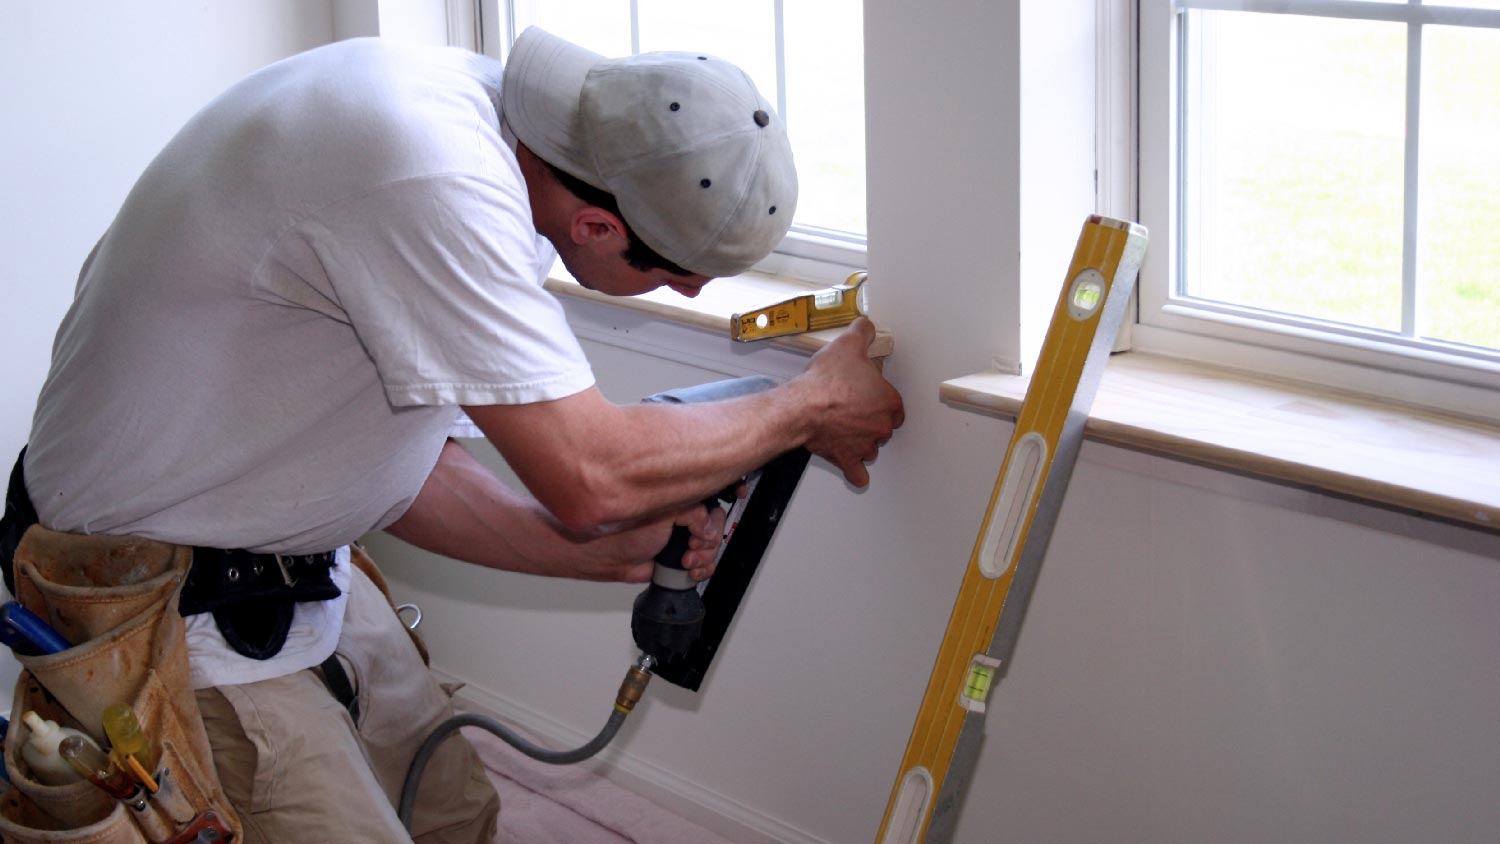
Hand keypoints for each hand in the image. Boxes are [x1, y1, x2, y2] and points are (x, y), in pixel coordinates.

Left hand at [570, 500, 729, 582]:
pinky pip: (706, 563)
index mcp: (678, 494)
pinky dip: (703, 568)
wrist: (606, 558)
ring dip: (706, 555)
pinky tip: (688, 568)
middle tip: (694, 541)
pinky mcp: (681, 557)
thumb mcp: (663, 512)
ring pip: (714, 544)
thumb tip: (707, 522)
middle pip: (718, 520)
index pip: (712, 489)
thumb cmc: (621, 529)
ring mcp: (682, 535)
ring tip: (685, 559)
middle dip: (712, 535)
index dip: (730, 490)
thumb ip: (692, 512)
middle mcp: (683, 513)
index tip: (739, 494)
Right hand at [795, 317, 904, 486]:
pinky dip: (856, 472)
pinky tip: (855, 470)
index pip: (895, 405)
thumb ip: (862, 332)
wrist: (803, 406)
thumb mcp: (848, 344)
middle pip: (883, 426)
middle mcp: (880, 426)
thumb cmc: (827, 380)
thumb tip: (867, 325)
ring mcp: (864, 445)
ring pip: (871, 447)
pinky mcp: (846, 458)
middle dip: (870, 420)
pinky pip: (857, 472)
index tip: (870, 395)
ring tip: (846, 430)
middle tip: (852, 408)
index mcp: (888, 402)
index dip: (881, 399)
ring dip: (862, 441)